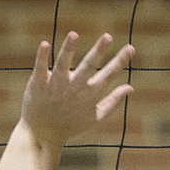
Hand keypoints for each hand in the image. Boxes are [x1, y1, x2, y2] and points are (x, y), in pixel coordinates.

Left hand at [20, 32, 134, 152]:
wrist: (43, 136)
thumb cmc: (72, 125)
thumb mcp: (96, 117)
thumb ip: (114, 101)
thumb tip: (131, 87)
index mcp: (90, 94)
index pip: (108, 76)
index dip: (120, 62)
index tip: (130, 48)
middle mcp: (74, 89)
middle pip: (88, 67)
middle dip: (98, 51)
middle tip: (108, 36)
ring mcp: (56, 86)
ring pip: (63, 65)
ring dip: (68, 50)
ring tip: (74, 34)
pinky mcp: (38, 85)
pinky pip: (40, 69)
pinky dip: (42, 57)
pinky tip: (45, 44)